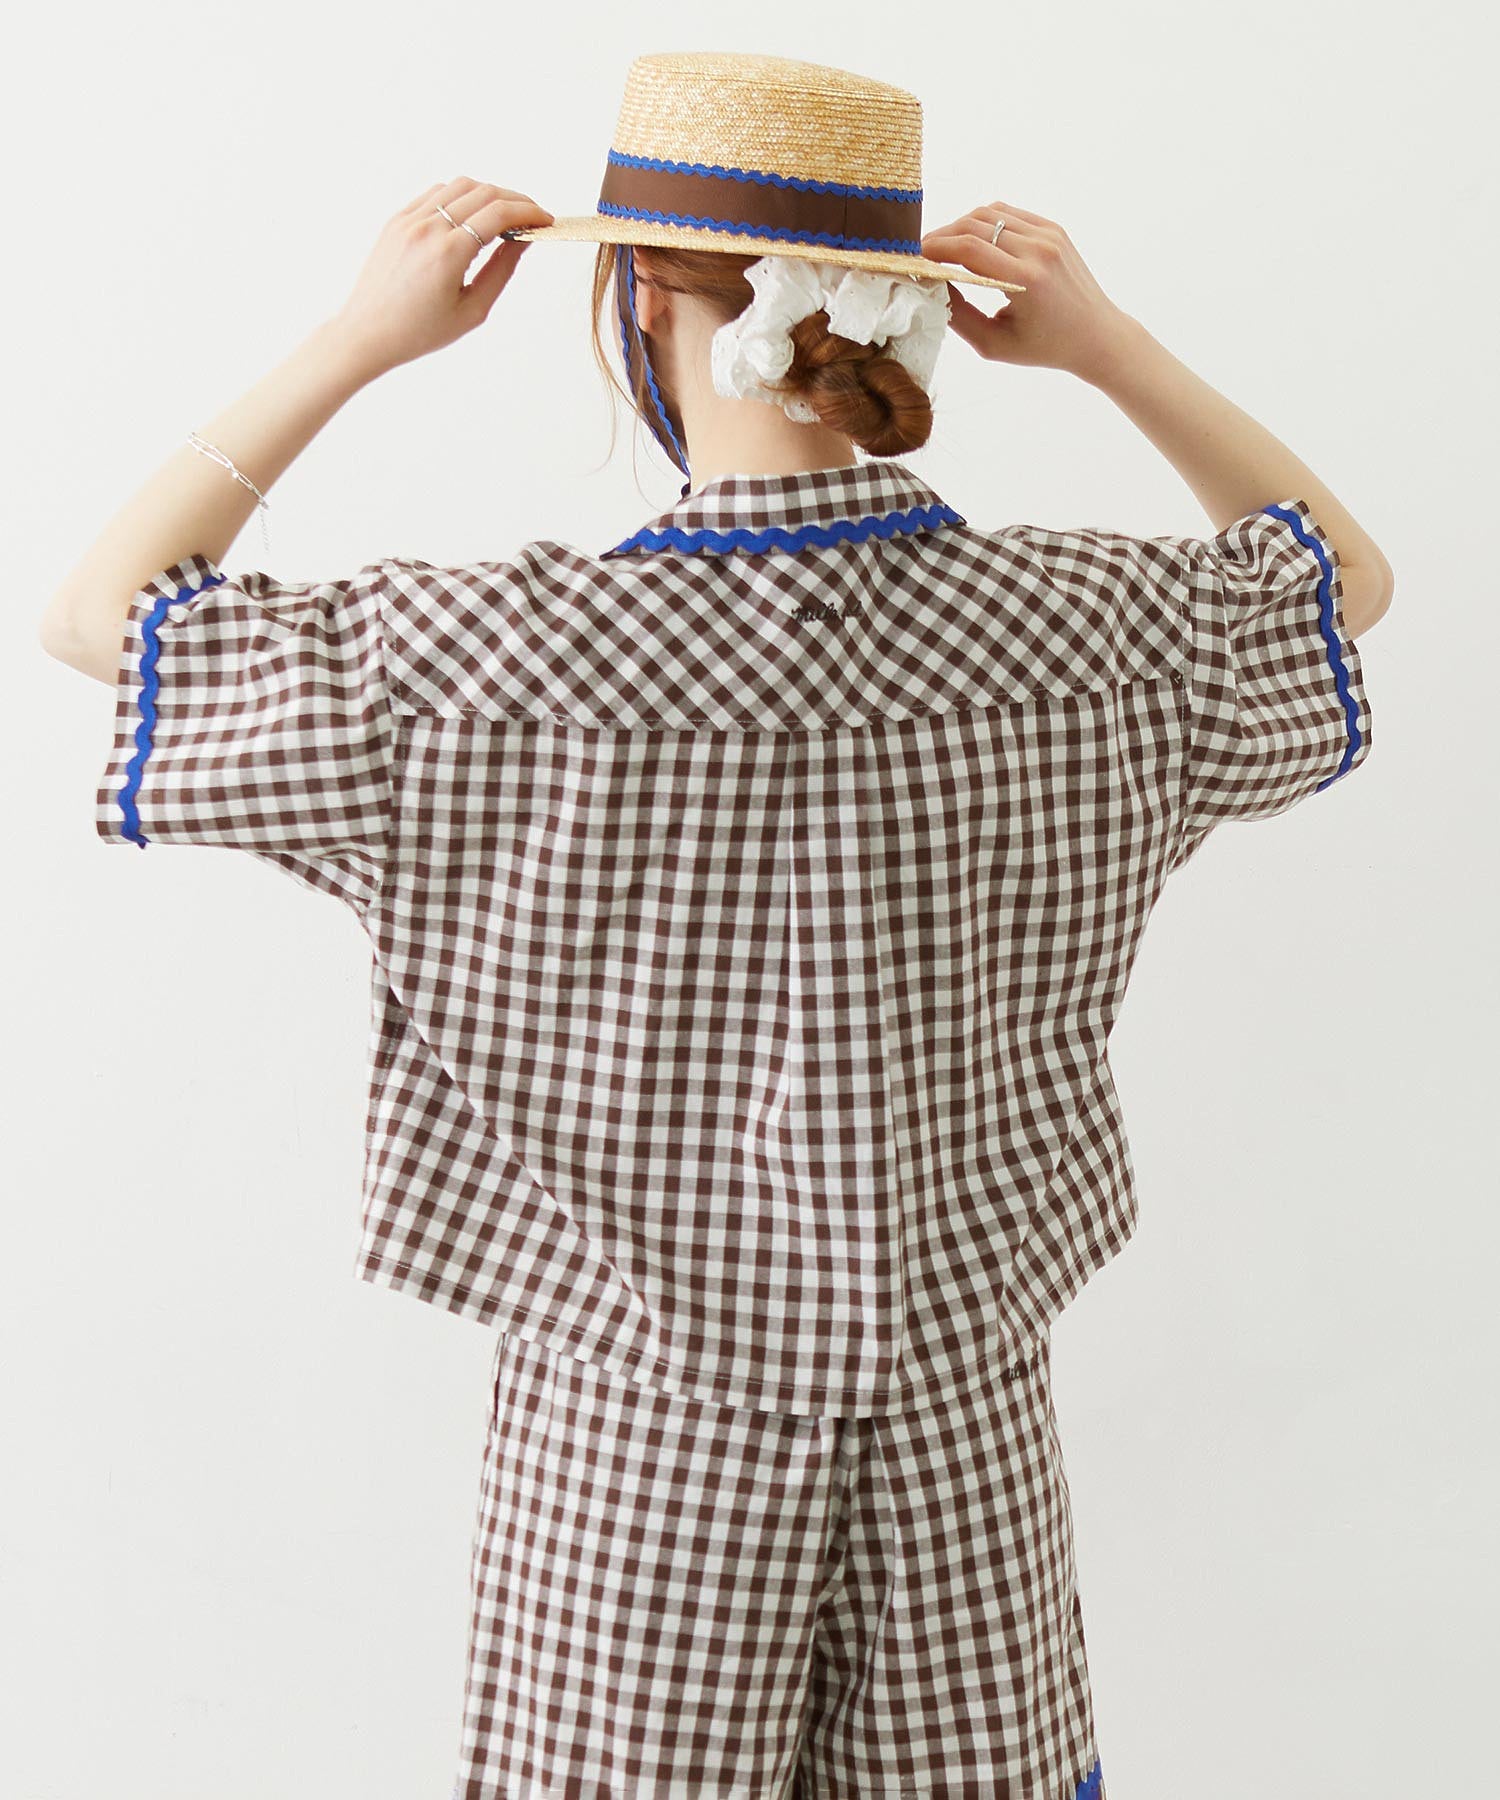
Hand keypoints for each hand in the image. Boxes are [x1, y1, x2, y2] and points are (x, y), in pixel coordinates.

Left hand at [325, 178, 554, 380]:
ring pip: (459, 186)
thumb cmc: (418, 332)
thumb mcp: (471, 310)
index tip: (545, 219)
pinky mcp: (397, 220)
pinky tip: (471, 215)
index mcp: (448, 253)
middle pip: (483, 192)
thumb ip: (501, 272)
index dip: (529, 212)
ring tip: (503, 215)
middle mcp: (427, 228)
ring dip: (488, 193)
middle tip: (532, 215)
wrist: (367, 333)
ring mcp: (409, 220)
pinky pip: (435, 194)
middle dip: (515, 199)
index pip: (498, 214)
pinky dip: (461, 197)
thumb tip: (522, 242)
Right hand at [922, 201, 1139, 385]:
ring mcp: (1048, 234)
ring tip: (945, 247)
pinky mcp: (1053, 229)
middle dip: (942, 236)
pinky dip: (984, 223)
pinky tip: (972, 241)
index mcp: (1025, 279)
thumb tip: (931, 286)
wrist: (1096, 335)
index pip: (968, 249)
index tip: (914, 258)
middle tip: (923, 253)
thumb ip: (958, 316)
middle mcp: (1038, 249)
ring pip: (989, 214)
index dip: (935, 249)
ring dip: (961, 226)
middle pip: (974, 225)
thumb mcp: (994, 344)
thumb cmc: (1043, 348)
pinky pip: (1008, 215)